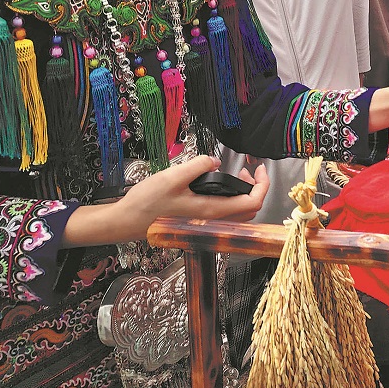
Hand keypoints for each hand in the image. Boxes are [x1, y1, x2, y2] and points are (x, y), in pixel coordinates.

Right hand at [65, 155, 269, 245]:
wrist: (125, 222)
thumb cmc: (146, 202)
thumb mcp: (173, 176)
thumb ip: (199, 166)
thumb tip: (216, 161)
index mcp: (211, 211)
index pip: (253, 202)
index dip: (262, 184)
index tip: (259, 167)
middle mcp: (212, 222)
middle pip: (250, 210)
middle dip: (256, 188)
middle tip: (248, 170)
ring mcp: (205, 226)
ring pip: (239, 215)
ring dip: (244, 194)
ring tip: (235, 175)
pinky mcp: (198, 225)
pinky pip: (226, 216)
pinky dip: (231, 201)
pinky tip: (218, 187)